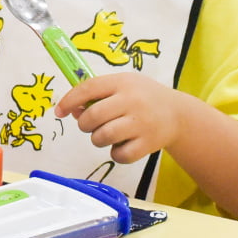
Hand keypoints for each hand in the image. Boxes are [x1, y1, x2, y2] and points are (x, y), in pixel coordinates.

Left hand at [54, 72, 184, 164]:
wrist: (178, 115)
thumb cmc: (143, 98)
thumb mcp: (123, 86)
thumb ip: (98, 94)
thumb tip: (72, 109)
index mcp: (123, 83)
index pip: (88, 88)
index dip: (69, 100)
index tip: (59, 111)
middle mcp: (132, 101)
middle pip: (93, 116)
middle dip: (84, 124)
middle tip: (90, 126)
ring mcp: (141, 123)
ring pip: (103, 137)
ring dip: (98, 139)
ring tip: (107, 135)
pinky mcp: (147, 144)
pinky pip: (119, 155)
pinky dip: (116, 153)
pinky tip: (123, 145)